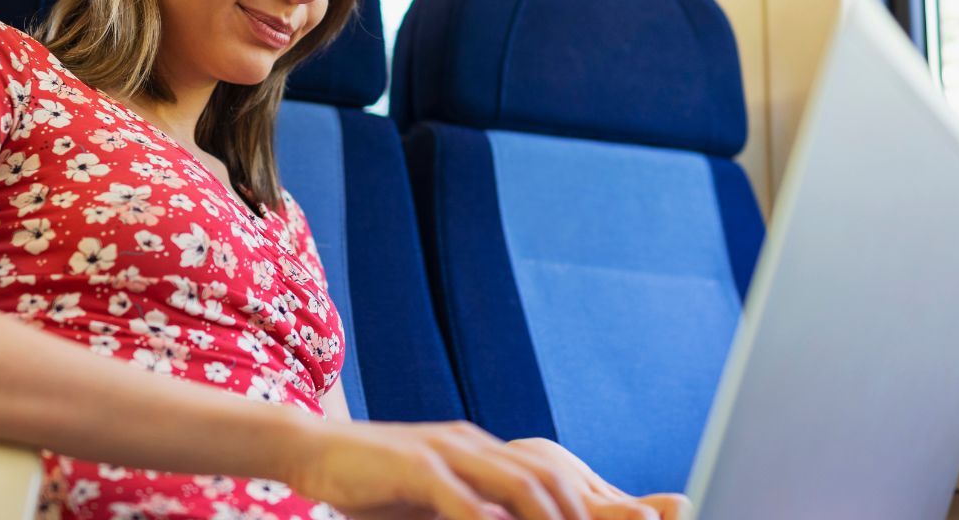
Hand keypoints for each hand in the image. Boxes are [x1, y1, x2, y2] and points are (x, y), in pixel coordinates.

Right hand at [276, 418, 689, 519]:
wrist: (312, 450)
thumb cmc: (372, 483)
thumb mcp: (435, 497)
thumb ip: (475, 508)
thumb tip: (504, 519)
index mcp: (486, 453)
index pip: (556, 473)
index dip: (601, 499)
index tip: (646, 518)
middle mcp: (476, 446)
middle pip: (551, 476)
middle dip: (591, 512)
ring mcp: (448, 451)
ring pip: (518, 483)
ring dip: (548, 518)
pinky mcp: (415, 465)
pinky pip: (460, 496)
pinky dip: (484, 519)